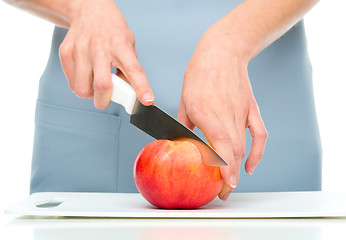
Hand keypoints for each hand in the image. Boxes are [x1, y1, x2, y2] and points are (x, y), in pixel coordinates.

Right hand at [59, 0, 153, 108]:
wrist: (88, 9)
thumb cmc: (111, 29)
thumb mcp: (128, 44)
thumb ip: (128, 67)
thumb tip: (127, 92)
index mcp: (120, 45)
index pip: (133, 70)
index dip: (141, 88)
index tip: (147, 100)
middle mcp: (100, 47)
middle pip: (102, 85)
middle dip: (105, 100)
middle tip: (107, 98)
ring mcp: (81, 50)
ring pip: (82, 89)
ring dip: (91, 95)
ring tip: (95, 85)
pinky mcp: (66, 52)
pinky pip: (72, 82)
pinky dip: (80, 86)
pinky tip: (86, 76)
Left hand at [177, 19, 267, 200]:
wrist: (223, 52)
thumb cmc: (200, 73)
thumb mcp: (184, 99)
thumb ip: (183, 124)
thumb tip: (178, 144)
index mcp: (205, 111)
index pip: (219, 145)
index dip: (223, 167)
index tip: (222, 185)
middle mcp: (226, 114)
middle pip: (233, 151)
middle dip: (229, 176)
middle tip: (221, 192)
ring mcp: (241, 111)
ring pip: (244, 146)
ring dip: (239, 169)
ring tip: (231, 184)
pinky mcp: (251, 109)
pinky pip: (259, 134)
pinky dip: (257, 152)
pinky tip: (251, 166)